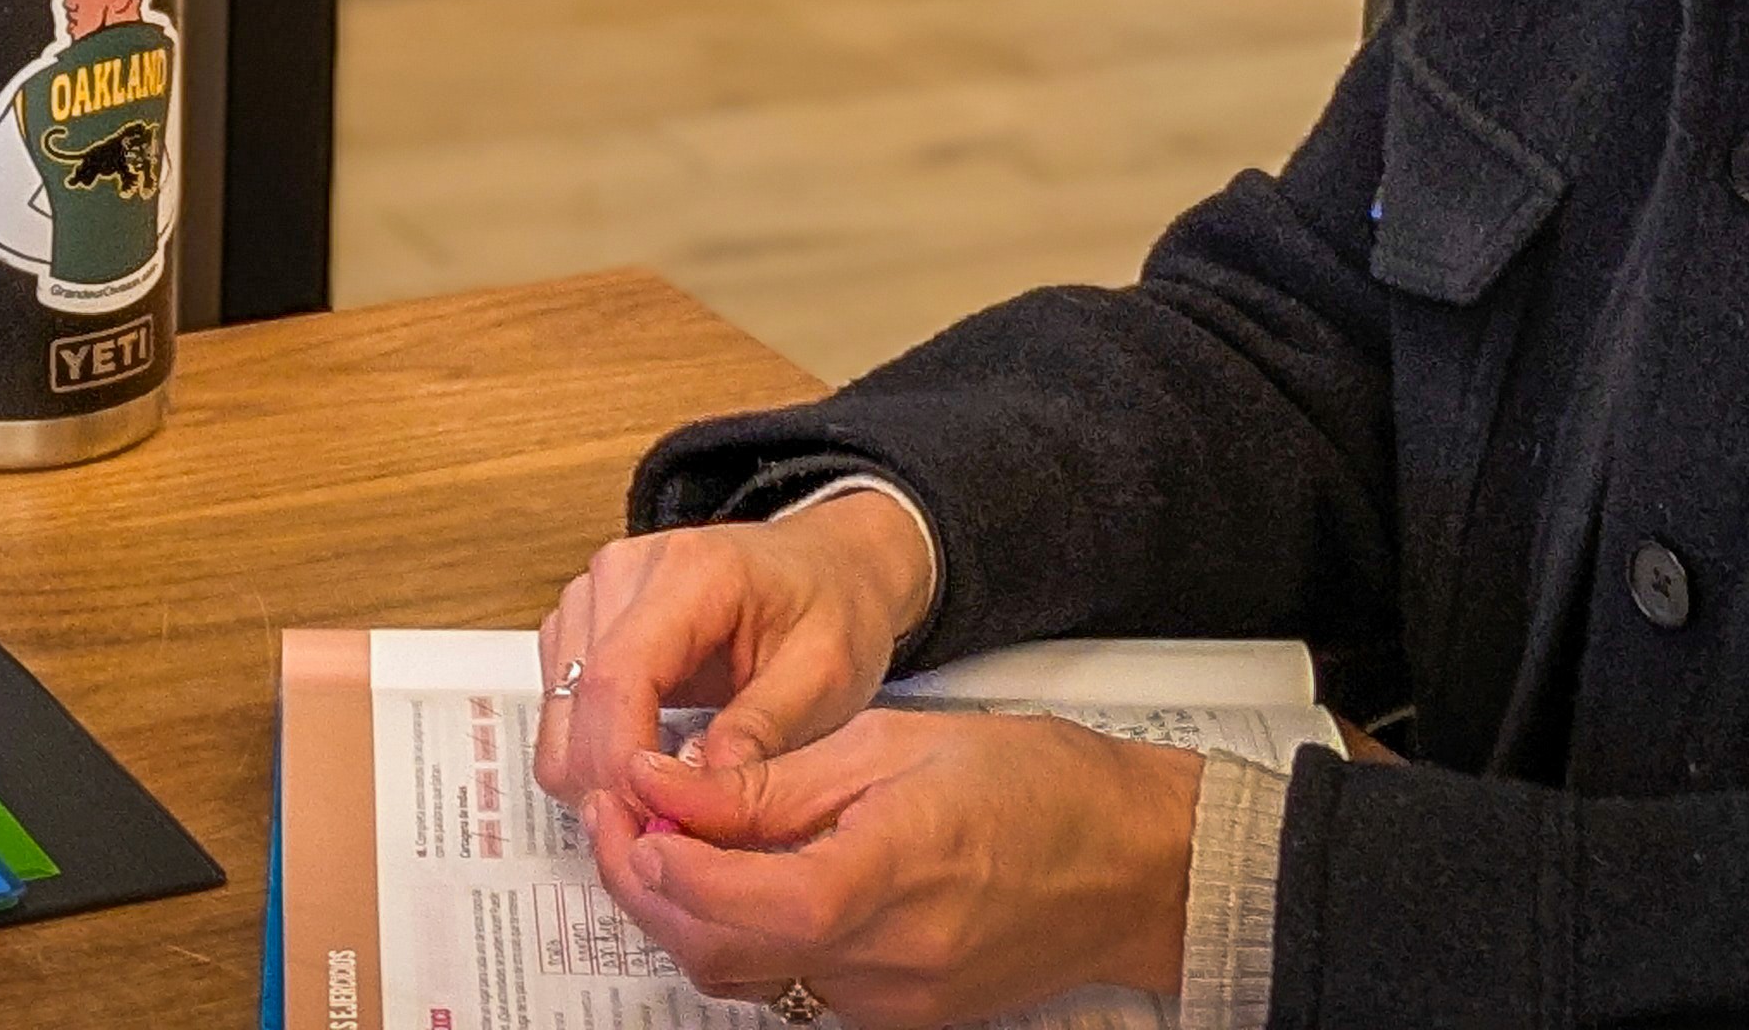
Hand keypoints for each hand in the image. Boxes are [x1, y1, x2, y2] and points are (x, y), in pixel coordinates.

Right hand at [531, 492, 932, 815]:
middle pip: (577, 698)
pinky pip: (561, 707)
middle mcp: (624, 572)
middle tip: (668, 841)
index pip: (618, 676)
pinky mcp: (583, 623)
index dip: (623, 762)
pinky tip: (650, 772)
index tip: (658, 827)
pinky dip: (592, 755)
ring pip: (558, 712)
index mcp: (690, 571)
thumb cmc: (832, 611)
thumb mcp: (827, 674)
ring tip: (666, 806)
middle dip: (611, 784)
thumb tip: (698, 789)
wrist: (825, 567)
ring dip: (596, 774)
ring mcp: (594, 594)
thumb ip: (763, 728)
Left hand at [591, 712, 1204, 1028]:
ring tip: (661, 834)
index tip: (620, 799)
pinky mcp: (894, 1013)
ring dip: (685, 912)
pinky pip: (790, 980)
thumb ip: (770, 782)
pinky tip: (732, 873)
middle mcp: (881, 965)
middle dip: (644, 887)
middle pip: (719, 955)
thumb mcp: (891, 744)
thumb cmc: (1034, 785)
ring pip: (745, 976)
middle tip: (616, 813)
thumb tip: (666, 788)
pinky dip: (742, 930)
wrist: (1132, 863)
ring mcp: (887, 1003)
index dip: (656, 859)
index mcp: (884, 879)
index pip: (736, 902)